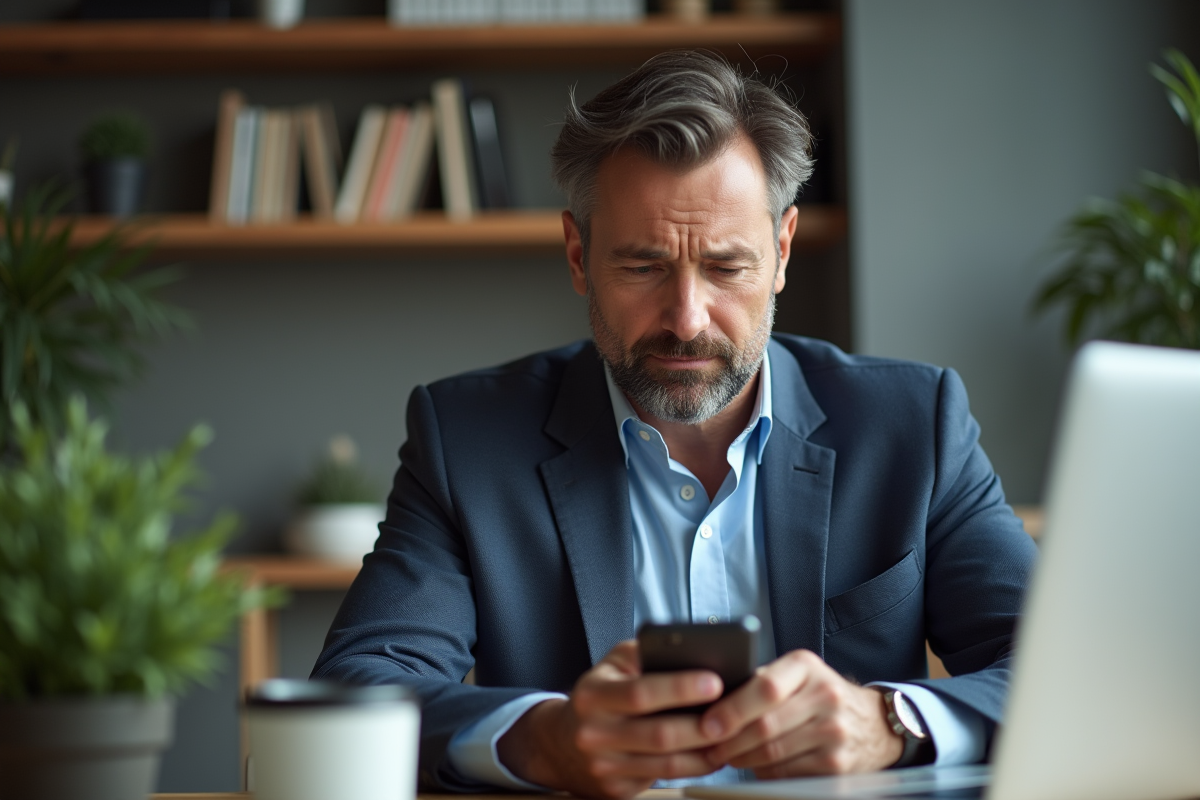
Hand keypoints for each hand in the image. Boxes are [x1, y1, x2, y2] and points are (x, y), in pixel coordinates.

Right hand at [497, 640, 724, 799]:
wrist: (561, 742)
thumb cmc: (600, 693)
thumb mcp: (613, 664)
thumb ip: (646, 654)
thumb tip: (693, 652)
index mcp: (592, 695)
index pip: (640, 692)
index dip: (680, 688)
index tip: (715, 681)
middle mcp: (594, 734)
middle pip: (659, 734)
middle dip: (703, 725)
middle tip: (735, 713)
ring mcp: (604, 767)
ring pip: (667, 763)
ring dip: (706, 751)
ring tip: (733, 735)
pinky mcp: (616, 790)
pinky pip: (665, 780)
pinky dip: (695, 768)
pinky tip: (712, 753)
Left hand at [700, 649, 904, 778]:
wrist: (872, 723)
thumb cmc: (820, 696)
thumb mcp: (797, 674)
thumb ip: (762, 680)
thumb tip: (712, 697)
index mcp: (807, 666)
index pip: (765, 687)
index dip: (732, 709)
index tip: (708, 723)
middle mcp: (825, 695)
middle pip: (765, 725)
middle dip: (730, 740)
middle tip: (709, 747)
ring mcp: (834, 731)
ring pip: (773, 752)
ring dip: (742, 758)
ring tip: (726, 756)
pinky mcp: (838, 764)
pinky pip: (787, 772)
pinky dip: (763, 772)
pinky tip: (753, 766)